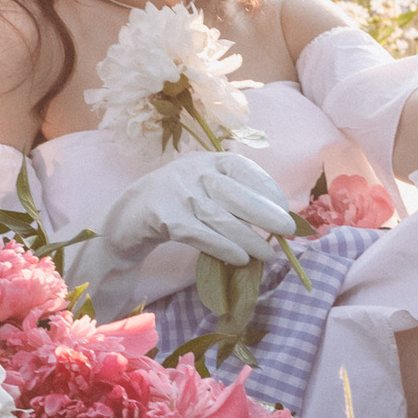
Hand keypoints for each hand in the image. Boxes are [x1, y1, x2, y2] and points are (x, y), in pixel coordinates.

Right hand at [82, 147, 296, 315]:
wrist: (130, 213)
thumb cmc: (179, 199)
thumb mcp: (205, 185)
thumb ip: (235, 194)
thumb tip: (277, 217)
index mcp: (208, 159)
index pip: (243, 168)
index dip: (268, 189)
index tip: (286, 209)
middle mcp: (193, 172)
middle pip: (234, 193)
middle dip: (264, 212)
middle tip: (287, 231)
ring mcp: (178, 194)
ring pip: (220, 217)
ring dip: (248, 237)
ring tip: (267, 253)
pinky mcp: (165, 218)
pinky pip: (201, 234)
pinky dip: (223, 247)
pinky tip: (240, 258)